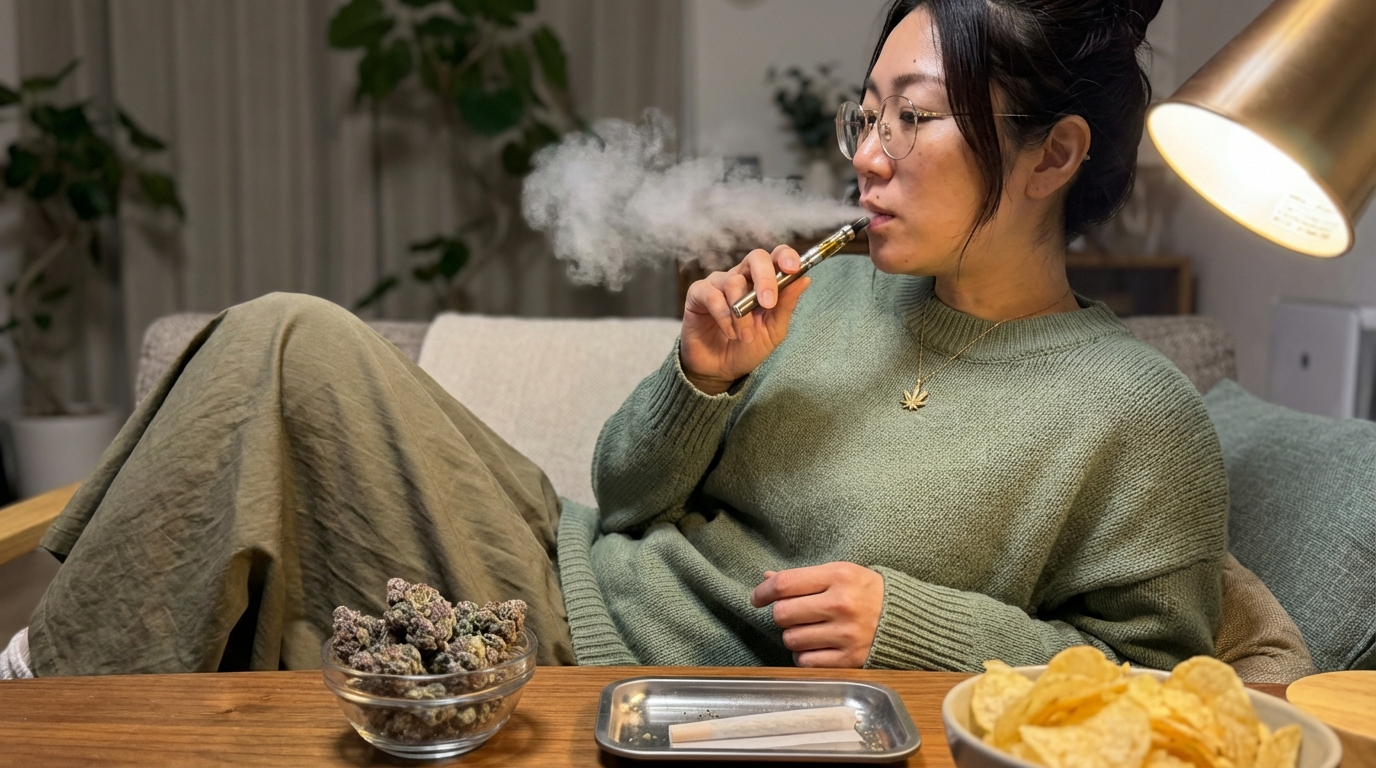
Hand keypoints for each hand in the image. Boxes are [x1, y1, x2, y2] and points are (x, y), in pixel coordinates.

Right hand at [679, 245, 810, 394]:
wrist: (720, 369)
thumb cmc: (748, 347)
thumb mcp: (773, 330)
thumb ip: (786, 305)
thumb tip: (805, 279)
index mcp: (763, 282)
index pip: (776, 256)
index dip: (786, 257)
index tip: (794, 269)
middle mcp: (741, 277)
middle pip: (756, 257)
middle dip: (765, 278)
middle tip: (768, 303)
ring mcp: (719, 283)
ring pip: (733, 282)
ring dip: (742, 314)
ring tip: (745, 336)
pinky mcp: (698, 294)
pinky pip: (712, 295)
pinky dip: (724, 316)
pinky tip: (729, 332)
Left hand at [750, 562, 884, 667]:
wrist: (910, 621)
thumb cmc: (870, 593)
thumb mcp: (843, 573)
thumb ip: (805, 578)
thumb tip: (767, 578)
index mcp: (838, 576)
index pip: (784, 584)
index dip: (763, 591)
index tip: (757, 598)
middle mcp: (841, 604)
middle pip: (783, 614)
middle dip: (782, 615)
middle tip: (793, 615)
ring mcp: (845, 635)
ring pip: (791, 640)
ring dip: (794, 636)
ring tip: (810, 630)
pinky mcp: (849, 660)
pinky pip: (806, 662)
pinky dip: (804, 656)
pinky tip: (816, 647)